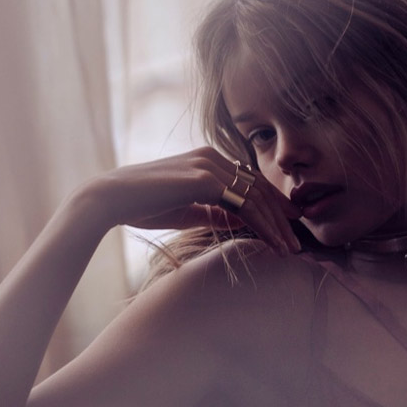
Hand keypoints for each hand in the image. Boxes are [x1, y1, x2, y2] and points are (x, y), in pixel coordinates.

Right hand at [85, 147, 301, 254]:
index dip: (272, 206)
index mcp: (208, 160)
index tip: (288, 227)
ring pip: (257, 197)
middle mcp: (213, 157)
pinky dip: (263, 225)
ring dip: (277, 225)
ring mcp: (210, 165)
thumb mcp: (187, 210)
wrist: (110, 200)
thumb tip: (239, 222)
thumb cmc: (142, 205)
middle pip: (259, 188)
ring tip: (290, 249)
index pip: (250, 183)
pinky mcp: (205, 179)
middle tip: (297, 242)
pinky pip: (245, 204)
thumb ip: (214, 212)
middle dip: (281, 217)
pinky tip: (273, 242)